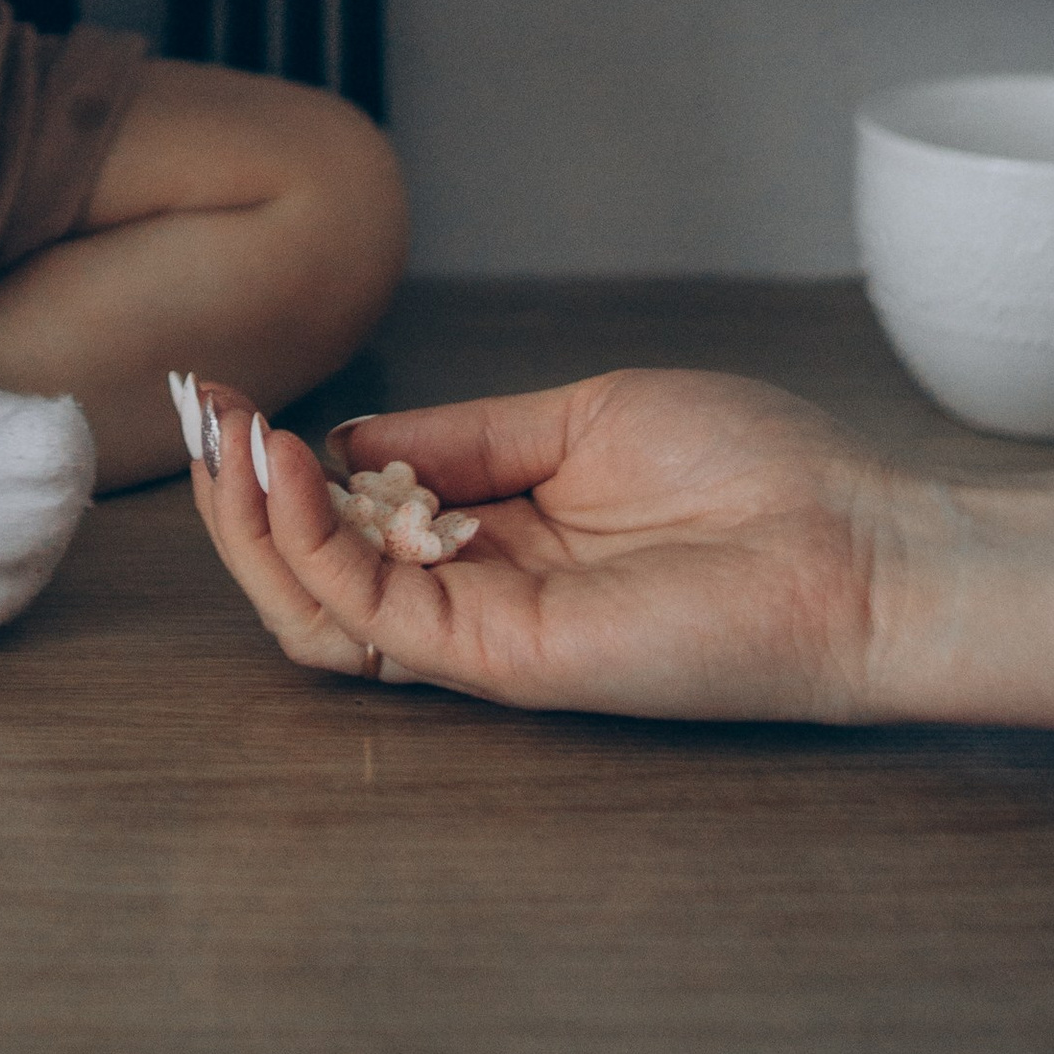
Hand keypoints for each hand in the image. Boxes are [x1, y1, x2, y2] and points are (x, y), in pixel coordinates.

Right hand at [189, 368, 919, 725]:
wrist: (857, 546)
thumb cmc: (755, 478)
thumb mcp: (577, 420)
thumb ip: (462, 439)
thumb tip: (351, 438)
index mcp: (497, 537)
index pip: (351, 523)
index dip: (279, 466)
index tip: (226, 395)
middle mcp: (477, 593)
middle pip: (311, 580)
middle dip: (236, 498)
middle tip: (196, 414)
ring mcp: (484, 634)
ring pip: (318, 613)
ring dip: (252, 525)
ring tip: (223, 439)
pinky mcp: (503, 658)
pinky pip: (373, 612)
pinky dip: (310, 541)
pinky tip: (285, 466)